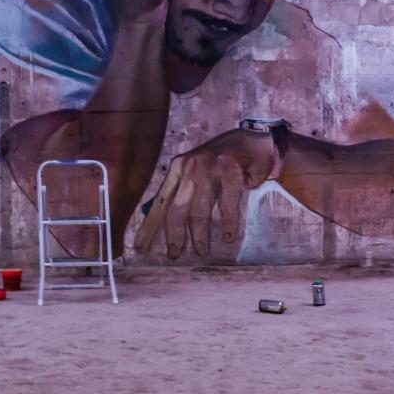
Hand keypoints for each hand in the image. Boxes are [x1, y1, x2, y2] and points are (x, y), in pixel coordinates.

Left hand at [134, 129, 281, 259]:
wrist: (253, 139)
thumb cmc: (222, 161)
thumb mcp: (196, 172)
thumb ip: (181, 191)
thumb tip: (161, 219)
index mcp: (178, 169)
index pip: (160, 202)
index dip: (150, 226)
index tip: (140, 248)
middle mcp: (190, 168)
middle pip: (176, 209)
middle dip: (175, 235)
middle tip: (174, 254)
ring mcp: (210, 169)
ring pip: (200, 209)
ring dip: (200, 234)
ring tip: (201, 251)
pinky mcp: (231, 171)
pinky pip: (228, 204)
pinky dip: (228, 223)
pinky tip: (228, 237)